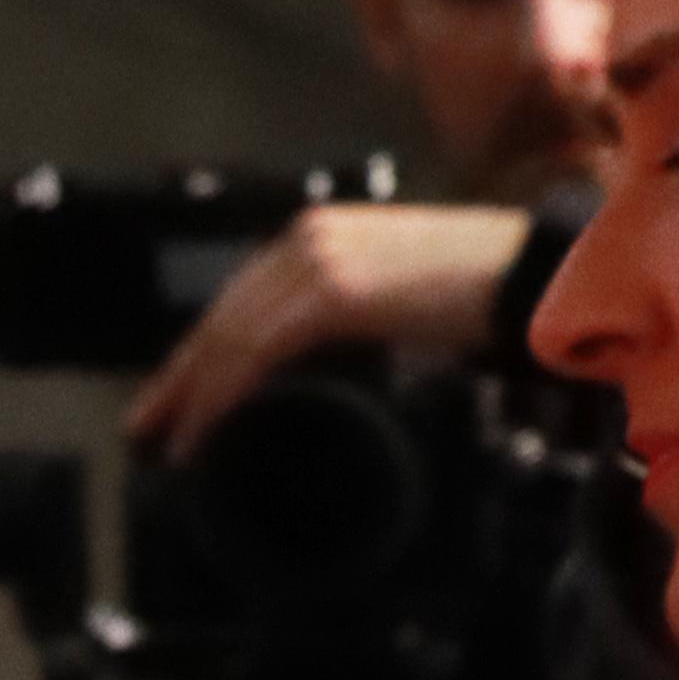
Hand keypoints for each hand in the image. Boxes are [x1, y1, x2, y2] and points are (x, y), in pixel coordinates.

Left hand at [119, 200, 530, 448]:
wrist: (533, 273)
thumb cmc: (484, 290)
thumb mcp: (400, 297)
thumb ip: (355, 315)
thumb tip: (328, 364)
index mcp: (320, 234)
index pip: (238, 297)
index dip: (199, 349)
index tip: (172, 394)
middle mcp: (307, 238)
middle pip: (220, 315)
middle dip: (178, 375)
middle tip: (145, 427)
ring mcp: (316, 261)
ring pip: (228, 337)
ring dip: (190, 396)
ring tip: (169, 445)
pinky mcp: (332, 294)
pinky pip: (255, 352)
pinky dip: (222, 396)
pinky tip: (205, 431)